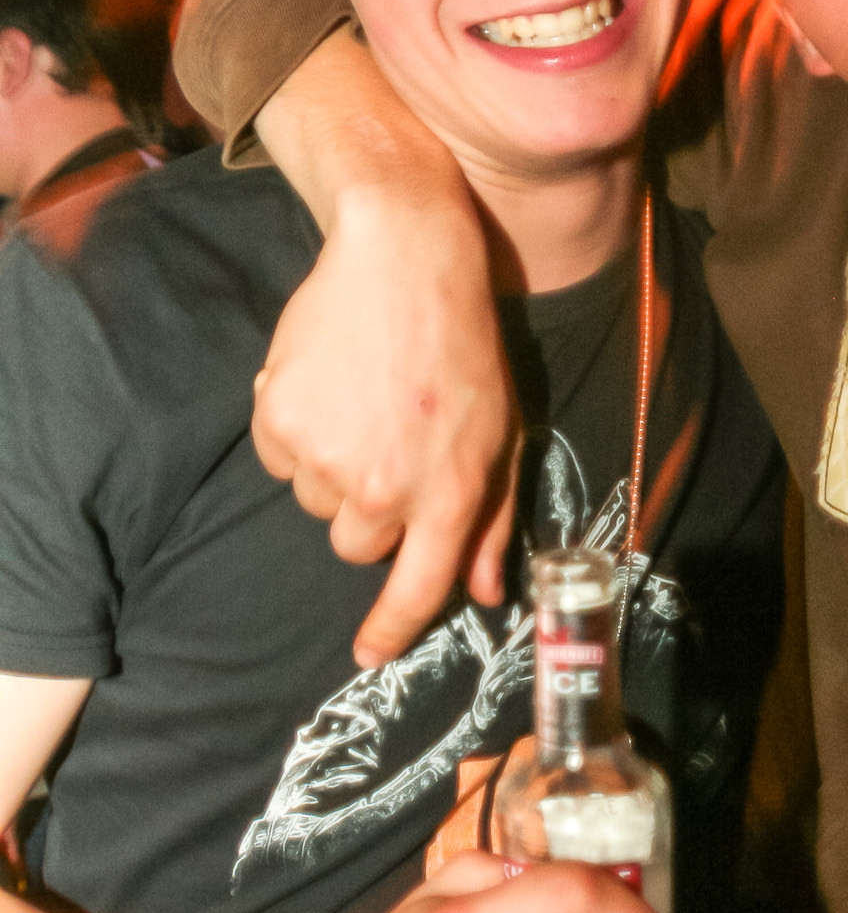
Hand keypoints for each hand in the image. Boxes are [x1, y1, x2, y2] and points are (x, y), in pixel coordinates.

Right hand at [252, 31, 520, 664]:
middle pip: (356, 544)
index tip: (368, 653)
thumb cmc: (464, 346)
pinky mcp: (280, 423)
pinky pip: (280, 459)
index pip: (417, 589)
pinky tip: (329, 384)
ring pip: (316, 500)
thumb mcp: (503, 432)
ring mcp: (328, 458)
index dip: (391, 630)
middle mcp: (386, 488)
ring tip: (364, 402)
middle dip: (370, 508)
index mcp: (450, 494)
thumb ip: (493, 519)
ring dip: (334, 465)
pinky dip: (297, 431)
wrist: (403, 260)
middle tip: (390, 444)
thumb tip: (484, 590)